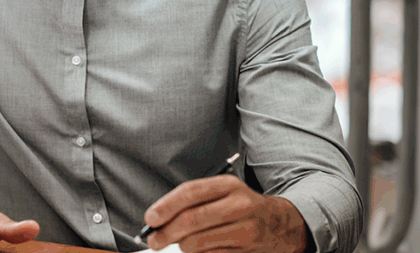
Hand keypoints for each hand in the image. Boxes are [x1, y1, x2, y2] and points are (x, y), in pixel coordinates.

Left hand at [142, 175, 308, 252]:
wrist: (282, 225)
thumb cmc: (242, 208)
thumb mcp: (222, 194)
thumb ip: (191, 202)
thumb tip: (156, 219)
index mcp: (228, 185)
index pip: (190, 192)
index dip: (166, 206)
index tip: (150, 219)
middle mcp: (240, 205)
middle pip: (192, 220)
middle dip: (166, 232)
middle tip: (154, 240)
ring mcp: (246, 230)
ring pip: (198, 242)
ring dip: (182, 246)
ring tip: (182, 243)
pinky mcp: (248, 252)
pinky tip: (200, 250)